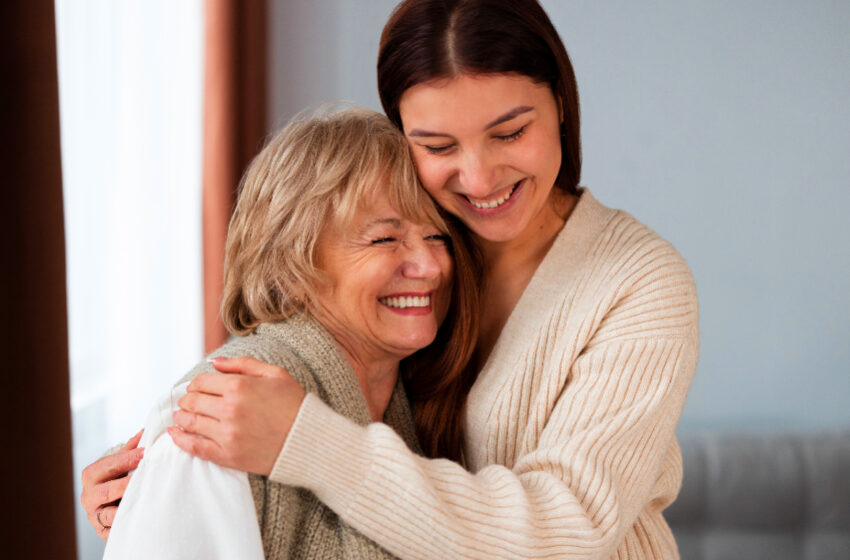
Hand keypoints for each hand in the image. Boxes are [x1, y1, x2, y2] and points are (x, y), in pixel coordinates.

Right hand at [80, 429, 143, 540]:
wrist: (105, 505)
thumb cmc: (113, 480)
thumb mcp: (118, 463)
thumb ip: (131, 449)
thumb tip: (147, 430)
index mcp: (91, 475)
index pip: (107, 466)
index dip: (127, 459)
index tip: (146, 453)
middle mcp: (89, 496)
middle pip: (107, 490)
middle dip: (127, 483)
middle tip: (147, 474)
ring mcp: (94, 515)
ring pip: (109, 513)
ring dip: (126, 507)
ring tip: (144, 499)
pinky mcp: (102, 531)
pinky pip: (113, 530)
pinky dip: (124, 526)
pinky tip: (139, 519)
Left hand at [169, 356, 306, 475]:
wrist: (308, 440)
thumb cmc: (294, 404)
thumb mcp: (275, 374)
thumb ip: (243, 364)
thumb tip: (214, 362)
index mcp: (240, 387)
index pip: (201, 381)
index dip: (196, 383)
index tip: (198, 387)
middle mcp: (230, 410)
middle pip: (192, 401)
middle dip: (187, 399)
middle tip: (188, 401)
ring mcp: (227, 435)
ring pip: (190, 422)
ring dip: (181, 417)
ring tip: (181, 415)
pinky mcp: (228, 456)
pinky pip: (195, 447)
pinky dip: (180, 439)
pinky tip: (176, 433)